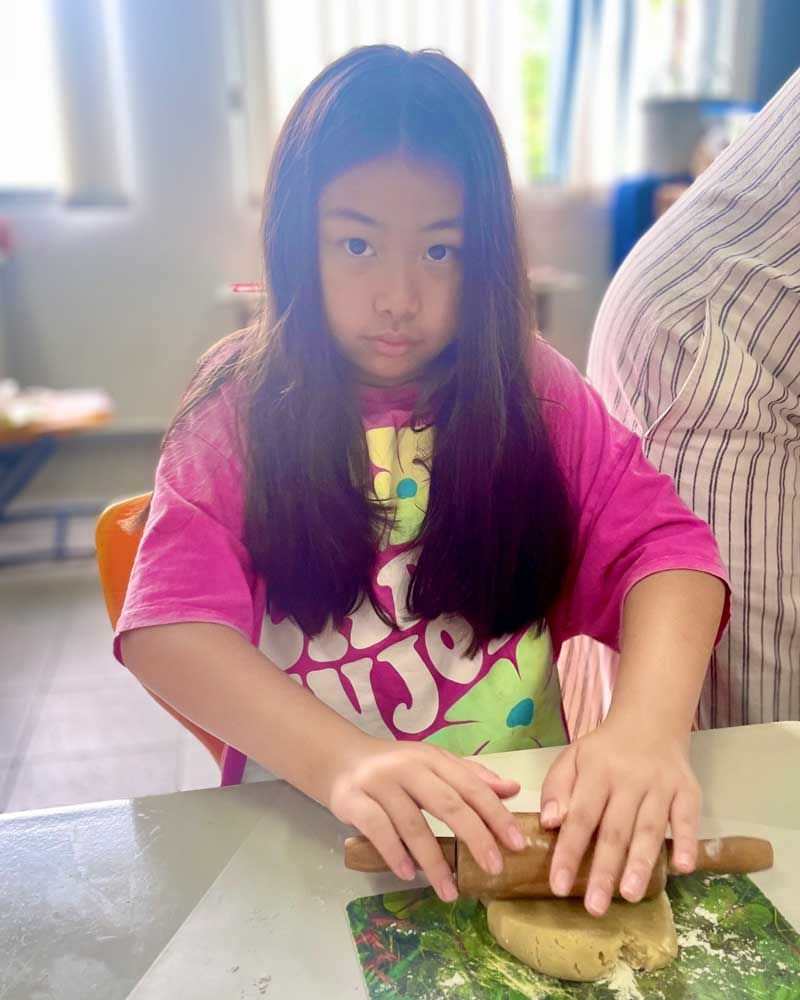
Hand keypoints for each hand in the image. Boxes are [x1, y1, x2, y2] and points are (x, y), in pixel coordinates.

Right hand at [324, 736, 525, 901]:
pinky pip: (378, 830)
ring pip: (413, 824)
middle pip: (447, 803)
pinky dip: (395, 854)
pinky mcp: (354, 800)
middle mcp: (408, 767)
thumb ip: (471, 777)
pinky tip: (408, 874)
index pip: (470, 785)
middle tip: (494, 869)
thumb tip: (513, 789)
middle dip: (475, 837)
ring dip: (434, 861)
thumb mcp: (434, 765)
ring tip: (449, 891)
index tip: (517, 843)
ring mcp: (379, 783)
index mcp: (433, 758)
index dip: (495, 813)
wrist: (340, 760)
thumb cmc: (395, 767)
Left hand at [539, 718, 700, 915]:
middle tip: (595, 907)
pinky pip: (688, 819)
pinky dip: (687, 842)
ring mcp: (661, 785)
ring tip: (629, 895)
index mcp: (596, 771)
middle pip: (615, 829)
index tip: (559, 885)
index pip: (580, 817)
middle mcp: (629, 779)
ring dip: (641, 863)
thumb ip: (557, 789)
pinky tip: (681, 868)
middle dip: (604, 870)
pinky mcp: (688, 790)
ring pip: (650, 829)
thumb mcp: (572, 758)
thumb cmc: (604, 751)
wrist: (650, 721)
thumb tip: (549, 822)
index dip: (569, 852)